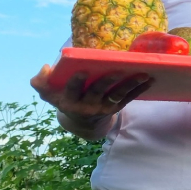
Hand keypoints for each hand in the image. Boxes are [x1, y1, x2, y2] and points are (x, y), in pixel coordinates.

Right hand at [30, 64, 151, 122]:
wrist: (81, 122)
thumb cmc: (65, 99)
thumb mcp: (49, 94)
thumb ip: (41, 82)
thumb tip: (46, 67)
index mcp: (69, 101)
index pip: (72, 91)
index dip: (77, 82)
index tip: (82, 71)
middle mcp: (87, 106)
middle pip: (98, 91)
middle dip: (107, 81)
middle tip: (117, 70)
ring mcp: (103, 108)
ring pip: (118, 95)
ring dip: (131, 84)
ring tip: (143, 74)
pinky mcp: (116, 108)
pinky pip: (129, 98)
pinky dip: (140, 89)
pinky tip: (150, 80)